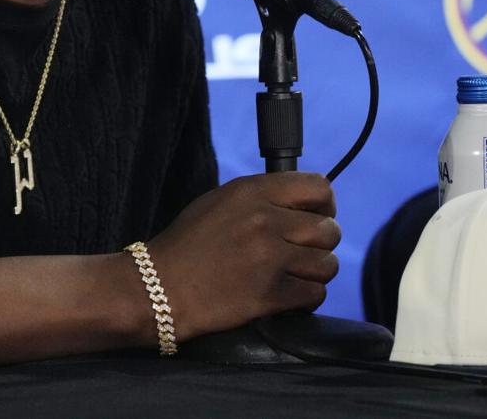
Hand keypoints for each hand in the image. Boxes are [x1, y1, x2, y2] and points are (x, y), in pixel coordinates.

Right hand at [145, 172, 339, 339]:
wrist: (157, 288)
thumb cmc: (186, 245)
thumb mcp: (219, 202)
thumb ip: (261, 198)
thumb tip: (302, 204)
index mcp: (251, 192)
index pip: (318, 188)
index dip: (325, 205)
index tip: (317, 216)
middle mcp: (265, 220)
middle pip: (329, 229)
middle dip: (321, 243)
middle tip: (301, 252)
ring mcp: (269, 258)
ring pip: (327, 264)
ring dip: (315, 272)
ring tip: (294, 275)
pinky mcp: (270, 295)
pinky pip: (315, 294)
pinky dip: (306, 298)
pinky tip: (287, 295)